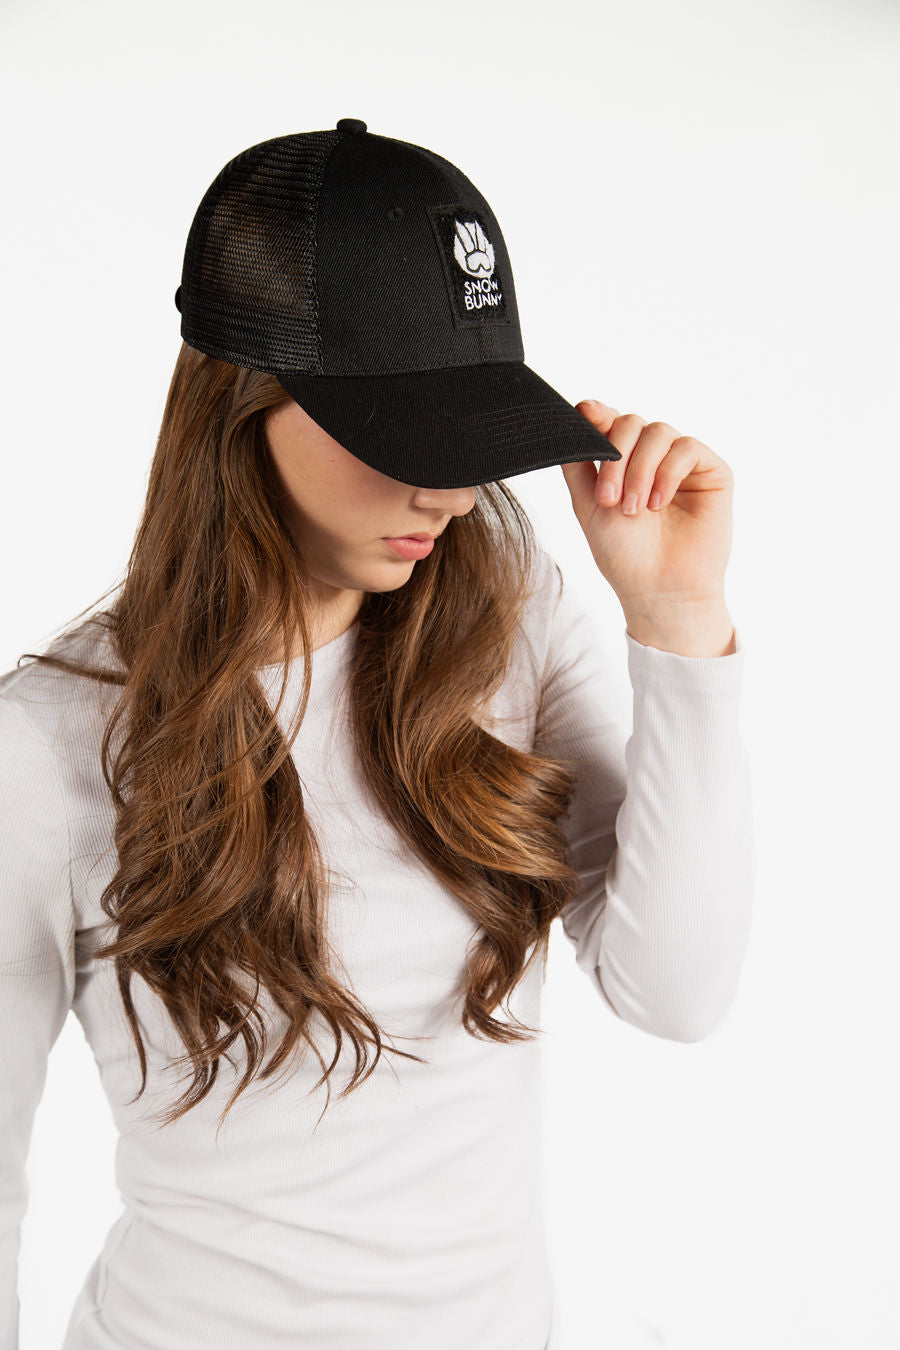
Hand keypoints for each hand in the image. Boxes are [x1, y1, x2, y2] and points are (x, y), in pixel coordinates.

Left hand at [559, 400, 734, 614]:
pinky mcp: (712, 473)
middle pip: (632, 423)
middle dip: (615, 457)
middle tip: (609, 499)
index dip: (598, 414)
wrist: (657, 589)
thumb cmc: (623, 554)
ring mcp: (683, 464)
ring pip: (659, 431)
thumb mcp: (587, 503)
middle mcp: (653, 458)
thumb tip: (577, 413)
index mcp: (624, 462)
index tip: (585, 413)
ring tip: (634, 509)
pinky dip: (668, 473)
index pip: (611, 423)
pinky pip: (688, 448)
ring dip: (640, 469)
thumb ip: (579, 461)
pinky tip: (658, 503)